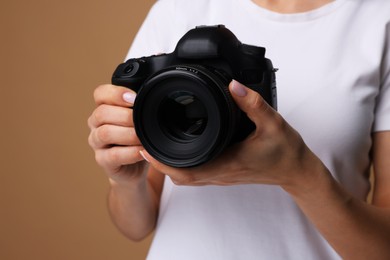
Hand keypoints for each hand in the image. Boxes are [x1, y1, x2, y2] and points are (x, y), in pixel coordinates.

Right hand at [88, 84, 146, 183]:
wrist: (136, 166)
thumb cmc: (138, 137)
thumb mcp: (141, 119)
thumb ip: (142, 107)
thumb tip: (154, 98)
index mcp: (104, 108)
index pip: (100, 94)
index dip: (115, 93)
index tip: (134, 98)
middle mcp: (96, 123)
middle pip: (101, 113)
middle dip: (125, 116)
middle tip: (143, 120)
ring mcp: (97, 142)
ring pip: (105, 133)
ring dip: (128, 134)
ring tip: (143, 137)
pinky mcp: (103, 160)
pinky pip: (113, 155)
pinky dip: (130, 152)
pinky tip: (142, 151)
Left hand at [140, 80, 321, 189]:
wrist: (296, 170)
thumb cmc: (286, 150)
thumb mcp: (273, 122)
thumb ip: (252, 102)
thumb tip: (233, 85)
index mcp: (228, 163)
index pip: (187, 171)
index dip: (163, 164)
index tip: (146, 147)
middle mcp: (222, 173)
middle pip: (181, 177)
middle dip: (159, 163)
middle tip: (144, 143)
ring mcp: (223, 176)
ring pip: (188, 177)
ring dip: (169, 165)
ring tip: (156, 145)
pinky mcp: (226, 173)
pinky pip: (198, 173)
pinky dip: (183, 165)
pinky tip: (181, 150)